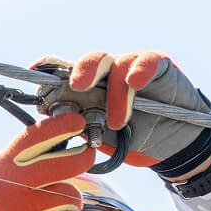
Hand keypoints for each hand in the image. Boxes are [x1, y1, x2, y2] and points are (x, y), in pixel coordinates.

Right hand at [0, 113, 95, 210]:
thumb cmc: (18, 196)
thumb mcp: (14, 171)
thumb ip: (34, 154)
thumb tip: (71, 132)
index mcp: (5, 163)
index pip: (33, 137)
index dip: (59, 127)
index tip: (78, 121)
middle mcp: (11, 184)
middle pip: (61, 166)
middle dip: (83, 159)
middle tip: (89, 154)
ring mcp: (21, 208)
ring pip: (69, 195)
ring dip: (73, 199)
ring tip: (59, 202)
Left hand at [48, 51, 210, 175]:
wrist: (175, 149)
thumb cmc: (137, 142)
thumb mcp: (104, 140)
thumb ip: (82, 127)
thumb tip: (52, 120)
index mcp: (91, 88)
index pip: (67, 69)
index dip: (50, 67)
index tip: (35, 73)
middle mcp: (109, 74)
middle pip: (91, 60)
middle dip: (81, 70)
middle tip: (77, 86)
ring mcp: (134, 67)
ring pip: (117, 64)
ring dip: (115, 93)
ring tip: (118, 122)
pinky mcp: (158, 66)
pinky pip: (147, 61)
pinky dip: (140, 70)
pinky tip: (136, 83)